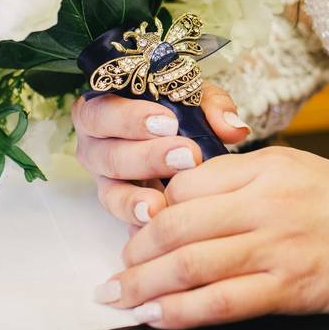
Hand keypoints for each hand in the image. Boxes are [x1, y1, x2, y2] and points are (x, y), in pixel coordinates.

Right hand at [71, 83, 250, 227]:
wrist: (175, 139)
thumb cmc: (178, 111)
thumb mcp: (195, 98)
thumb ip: (212, 106)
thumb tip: (234, 129)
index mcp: (100, 111)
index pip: (103, 113)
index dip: (132, 119)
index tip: (170, 123)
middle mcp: (94, 149)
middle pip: (110, 156)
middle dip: (148, 158)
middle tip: (187, 157)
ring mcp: (105, 183)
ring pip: (112, 194)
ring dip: (137, 200)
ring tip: (162, 206)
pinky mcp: (121, 212)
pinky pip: (124, 223)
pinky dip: (141, 227)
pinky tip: (160, 230)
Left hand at [94, 146, 328, 328]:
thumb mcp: (299, 171)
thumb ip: (245, 179)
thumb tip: (186, 202)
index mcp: (268, 165)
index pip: (188, 182)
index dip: (154, 208)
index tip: (139, 228)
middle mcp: (268, 200)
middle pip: (177, 223)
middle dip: (135, 250)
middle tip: (118, 268)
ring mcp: (279, 245)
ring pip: (191, 263)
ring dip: (144, 284)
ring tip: (119, 296)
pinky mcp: (292, 287)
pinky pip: (223, 302)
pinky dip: (181, 312)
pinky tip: (158, 317)